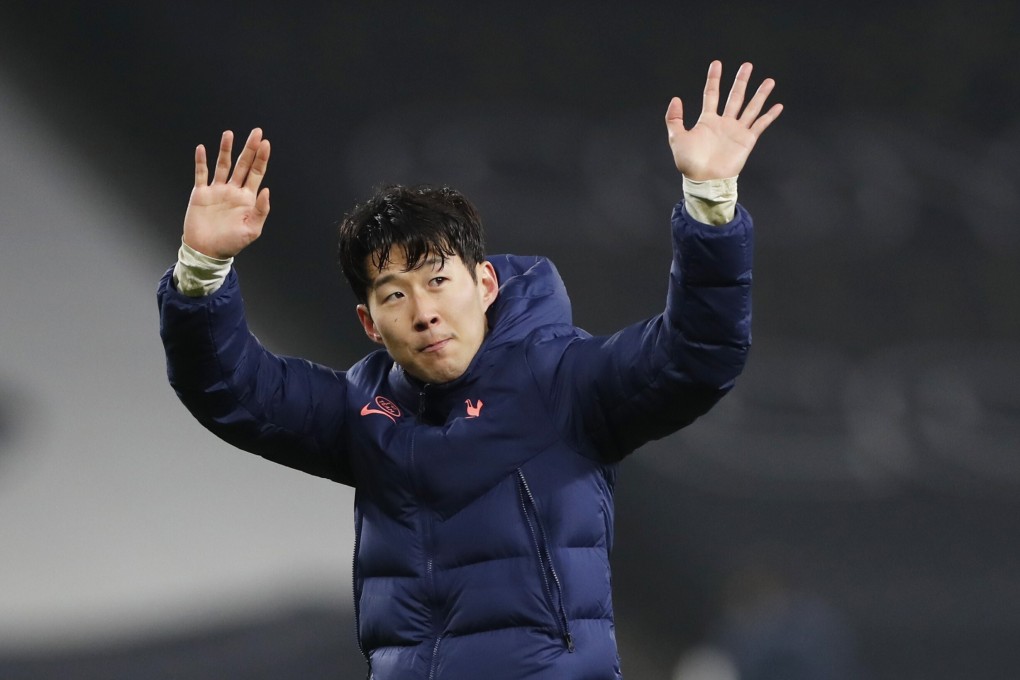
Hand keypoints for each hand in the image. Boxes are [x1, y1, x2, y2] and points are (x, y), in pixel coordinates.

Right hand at [183, 128, 270, 258]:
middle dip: (249, 148)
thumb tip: (266, 190)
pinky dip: (201, 161)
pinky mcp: (201, 194)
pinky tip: (202, 149)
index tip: (265, 144)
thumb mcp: (251, 230)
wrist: (206, 251)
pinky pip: (201, 174)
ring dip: (226, 150)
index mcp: (247, 199)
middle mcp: (233, 191)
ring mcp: (217, 191)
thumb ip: (261, 210)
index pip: (256, 173)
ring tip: (229, 134)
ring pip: (222, 165)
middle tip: (256, 132)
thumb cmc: (231, 243)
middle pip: (243, 165)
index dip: (261, 158)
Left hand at [665, 61, 782, 180]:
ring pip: (751, 107)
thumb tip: (676, 98)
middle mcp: (724, 123)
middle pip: (735, 96)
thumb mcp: (676, 138)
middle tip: (747, 65)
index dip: (714, 79)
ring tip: (769, 81)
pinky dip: (769, 116)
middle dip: (741, 81)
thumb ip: (674, 118)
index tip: (717, 63)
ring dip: (760, 94)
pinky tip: (778, 106)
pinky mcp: (747, 140)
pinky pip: (760, 125)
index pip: (711, 94)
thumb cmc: (690, 163)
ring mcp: (736, 131)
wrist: (705, 180)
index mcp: (707, 120)